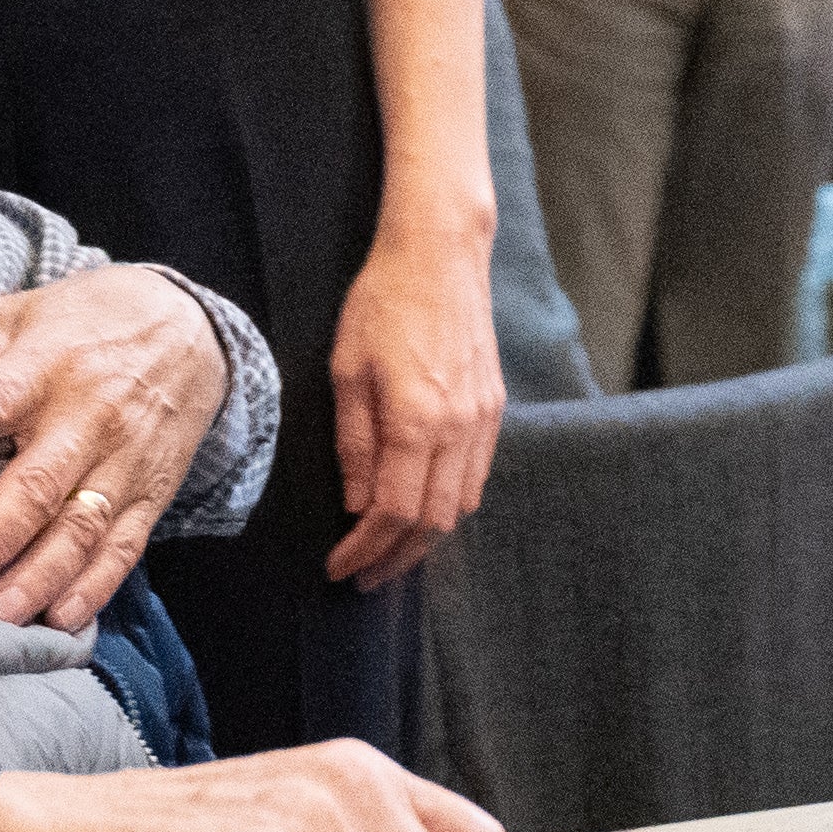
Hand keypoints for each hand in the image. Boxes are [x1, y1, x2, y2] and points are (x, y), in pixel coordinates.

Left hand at [0, 268, 233, 631]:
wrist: (194, 328)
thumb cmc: (91, 320)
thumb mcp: (33, 309)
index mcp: (46, 364)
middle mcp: (88, 416)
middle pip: (36, 485)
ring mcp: (124, 460)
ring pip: (80, 529)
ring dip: (37, 578)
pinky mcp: (151, 493)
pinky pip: (124, 547)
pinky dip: (95, 588)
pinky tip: (59, 620)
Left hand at [327, 207, 506, 588]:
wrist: (441, 255)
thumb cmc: (381, 303)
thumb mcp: (346, 372)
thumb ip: (355, 444)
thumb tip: (357, 505)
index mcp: (417, 422)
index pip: (394, 514)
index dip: (365, 550)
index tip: (338, 567)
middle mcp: (459, 429)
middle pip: (433, 523)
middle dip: (396, 559)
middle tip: (363, 576)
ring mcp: (483, 420)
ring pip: (461, 506)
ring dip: (425, 538)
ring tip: (390, 551)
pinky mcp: (494, 407)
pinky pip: (476, 476)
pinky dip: (449, 505)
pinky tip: (424, 507)